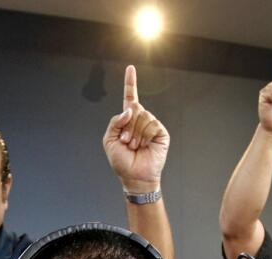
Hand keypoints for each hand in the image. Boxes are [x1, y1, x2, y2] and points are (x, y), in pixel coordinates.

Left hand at [103, 65, 168, 192]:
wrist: (135, 177)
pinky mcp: (161, 132)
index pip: (130, 98)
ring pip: (142, 116)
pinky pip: (151, 124)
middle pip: (134, 108)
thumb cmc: (122, 161)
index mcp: (128, 120)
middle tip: (126, 143)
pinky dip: (144, 136)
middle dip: (127, 127)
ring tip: (134, 146)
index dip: (130, 83)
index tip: (130, 69)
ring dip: (134, 134)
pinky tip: (144, 146)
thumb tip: (129, 109)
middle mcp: (141, 120)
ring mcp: (152, 125)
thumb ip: (115, 121)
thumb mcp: (109, 140)